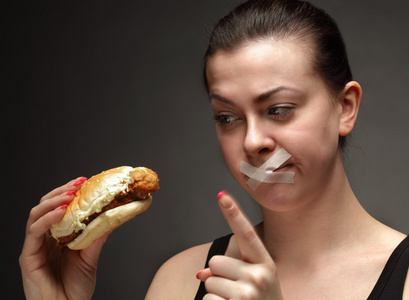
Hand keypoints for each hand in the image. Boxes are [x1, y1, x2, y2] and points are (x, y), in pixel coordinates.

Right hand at [19, 177, 109, 299]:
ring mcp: (35, 247)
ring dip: (53, 201)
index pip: (59, 207)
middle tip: (78, 183)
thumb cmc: (75, 289)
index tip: (85, 181)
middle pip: (45, 206)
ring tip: (69, 194)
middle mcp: (44, 239)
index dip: (69, 192)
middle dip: (61, 191)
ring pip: (36, 214)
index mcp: (57, 237)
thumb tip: (112, 216)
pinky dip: (46, 219)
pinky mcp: (28, 257)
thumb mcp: (90, 256)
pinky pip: (34, 232)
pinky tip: (60, 212)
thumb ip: (97, 236)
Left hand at [197, 192, 282, 299]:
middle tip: (237, 293)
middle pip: (215, 261)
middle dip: (219, 276)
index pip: (246, 233)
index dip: (233, 213)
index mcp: (265, 264)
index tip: (222, 194)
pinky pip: (207, 299)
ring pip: (208, 281)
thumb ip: (231, 270)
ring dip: (216, 294)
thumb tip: (200, 273)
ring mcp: (247, 293)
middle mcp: (259, 275)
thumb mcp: (254, 284)